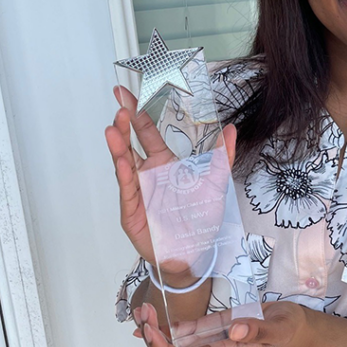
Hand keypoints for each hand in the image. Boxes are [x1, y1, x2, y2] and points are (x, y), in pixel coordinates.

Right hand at [105, 85, 236, 271]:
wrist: (192, 253)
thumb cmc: (200, 218)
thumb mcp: (216, 184)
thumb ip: (222, 157)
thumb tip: (232, 129)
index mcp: (163, 162)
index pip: (146, 131)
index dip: (138, 112)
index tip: (127, 93)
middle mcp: (146, 172)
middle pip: (131, 142)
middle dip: (124, 123)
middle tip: (120, 103)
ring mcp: (137, 189)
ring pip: (124, 162)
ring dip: (119, 145)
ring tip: (114, 127)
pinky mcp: (132, 210)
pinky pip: (128, 189)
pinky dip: (124, 174)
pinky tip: (122, 160)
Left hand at [130, 299, 312, 346]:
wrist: (296, 326)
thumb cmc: (289, 329)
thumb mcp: (278, 327)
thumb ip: (258, 329)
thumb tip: (234, 330)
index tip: (151, 331)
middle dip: (152, 339)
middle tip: (142, 313)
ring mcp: (211, 338)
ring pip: (174, 342)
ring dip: (155, 330)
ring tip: (142, 310)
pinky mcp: (214, 326)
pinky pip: (184, 330)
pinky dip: (166, 324)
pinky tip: (153, 315)